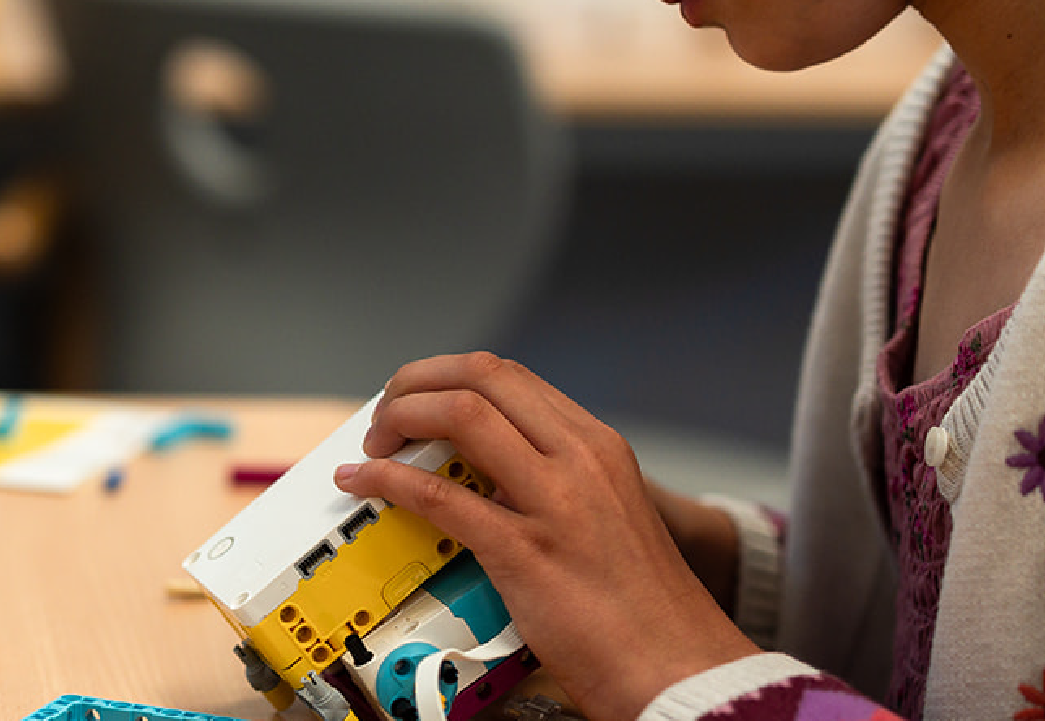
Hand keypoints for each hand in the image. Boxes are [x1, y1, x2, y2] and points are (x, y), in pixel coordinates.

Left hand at [331, 353, 758, 720]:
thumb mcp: (606, 514)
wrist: (679, 667)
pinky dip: (389, 481)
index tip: (416, 397)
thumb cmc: (640, 605)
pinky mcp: (527, 552)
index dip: (447, 377)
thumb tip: (484, 474)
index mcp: (597, 445)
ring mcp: (555, 501)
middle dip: (416, 383)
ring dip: (401, 419)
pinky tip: (365, 484)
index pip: (507, 377)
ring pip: (460, 415)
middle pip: (480, 377)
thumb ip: (554, 482)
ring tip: (374, 446)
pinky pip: (440, 496)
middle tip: (386, 415)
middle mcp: (579, 457)